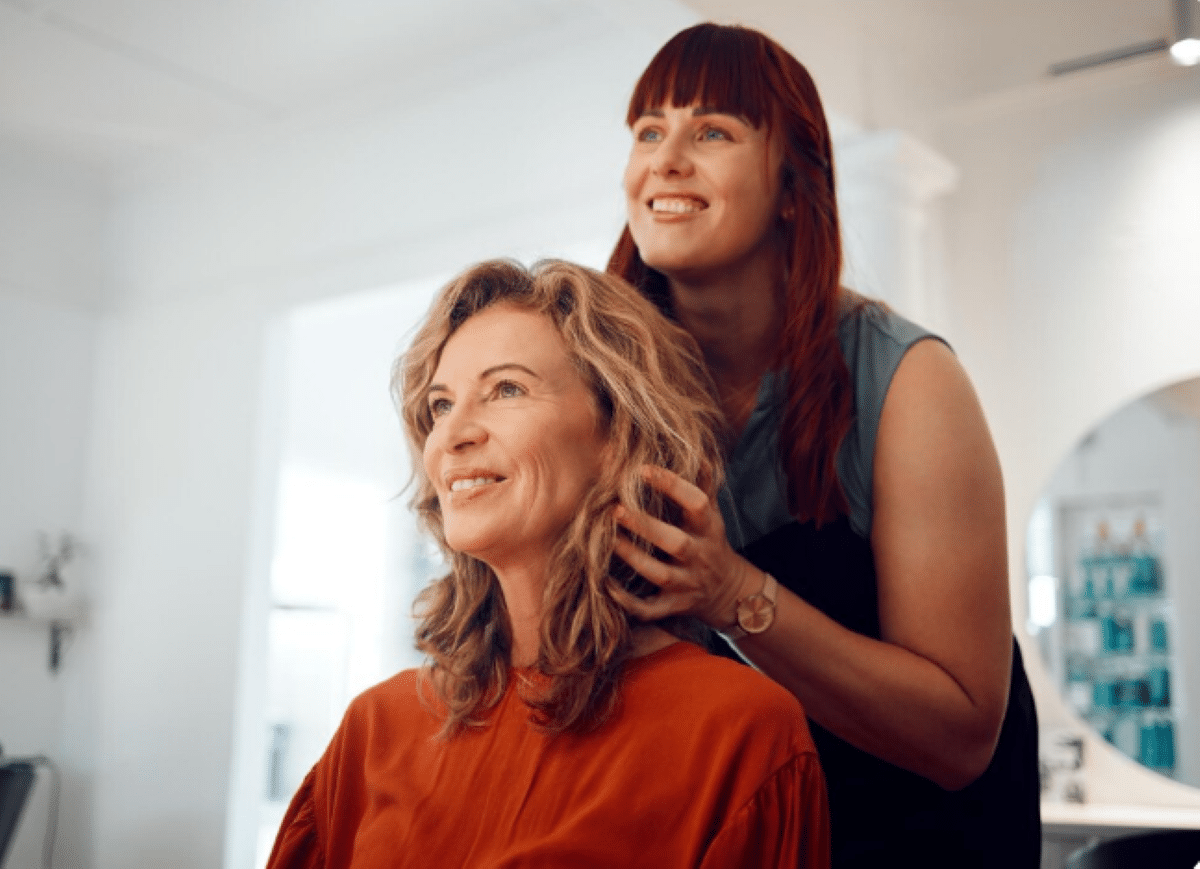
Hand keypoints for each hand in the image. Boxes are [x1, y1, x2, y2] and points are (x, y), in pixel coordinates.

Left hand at [611, 465, 759, 628]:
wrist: (730, 593)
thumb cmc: (710, 543)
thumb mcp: (712, 515)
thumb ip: (702, 483)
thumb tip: (695, 447)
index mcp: (709, 528)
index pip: (697, 503)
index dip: (672, 485)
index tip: (643, 469)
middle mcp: (699, 556)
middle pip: (676, 543)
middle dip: (646, 527)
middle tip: (615, 509)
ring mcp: (687, 584)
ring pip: (660, 575)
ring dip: (633, 559)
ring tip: (607, 541)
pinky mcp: (674, 607)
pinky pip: (649, 609)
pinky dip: (627, 602)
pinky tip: (605, 585)